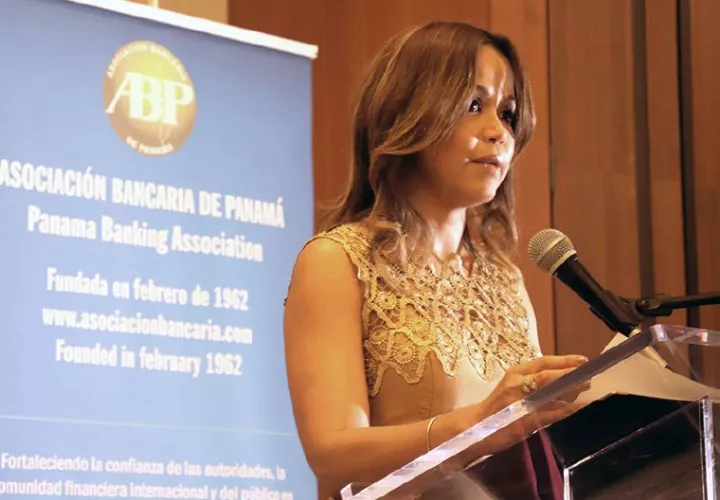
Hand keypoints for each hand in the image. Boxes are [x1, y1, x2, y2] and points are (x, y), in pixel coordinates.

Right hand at [468, 355, 590, 454]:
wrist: (473, 427)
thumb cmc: (496, 408)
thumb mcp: (512, 389)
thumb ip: (533, 385)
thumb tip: (566, 385)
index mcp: (514, 373)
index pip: (542, 362)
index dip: (564, 360)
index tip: (582, 360)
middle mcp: (516, 384)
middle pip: (548, 376)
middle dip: (571, 376)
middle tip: (588, 377)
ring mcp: (518, 402)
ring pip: (550, 394)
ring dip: (571, 393)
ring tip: (585, 391)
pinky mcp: (522, 420)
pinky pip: (549, 414)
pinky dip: (565, 410)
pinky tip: (576, 409)